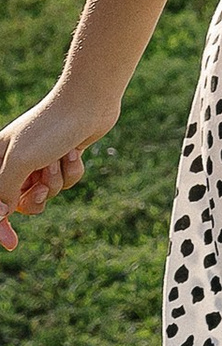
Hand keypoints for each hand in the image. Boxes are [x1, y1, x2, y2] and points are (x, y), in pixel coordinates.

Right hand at [0, 81, 114, 248]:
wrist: (88, 102)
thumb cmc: (50, 127)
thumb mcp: (21, 161)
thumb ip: (4, 190)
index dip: (0, 224)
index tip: (11, 243)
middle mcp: (17, 161)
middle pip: (20, 201)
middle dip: (36, 197)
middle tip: (43, 188)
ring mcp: (42, 160)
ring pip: (47, 192)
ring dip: (56, 180)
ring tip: (60, 158)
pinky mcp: (64, 158)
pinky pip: (67, 181)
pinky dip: (72, 172)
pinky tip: (75, 152)